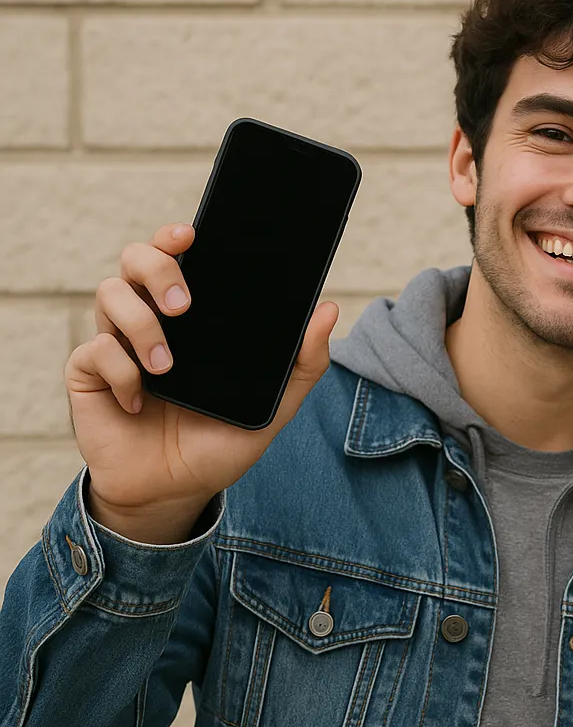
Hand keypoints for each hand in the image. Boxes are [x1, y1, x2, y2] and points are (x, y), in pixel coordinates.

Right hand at [65, 223, 338, 542]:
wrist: (175, 492)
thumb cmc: (219, 443)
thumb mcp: (272, 407)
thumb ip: (303, 363)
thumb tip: (328, 310)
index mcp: (193, 318)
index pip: (179, 257)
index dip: (176, 236)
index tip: (191, 234)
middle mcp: (152, 319)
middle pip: (136, 258)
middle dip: (158, 267)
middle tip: (184, 306)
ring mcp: (117, 343)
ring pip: (109, 293)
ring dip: (141, 325)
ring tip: (166, 368)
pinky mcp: (90, 373)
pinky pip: (93, 350)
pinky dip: (120, 372)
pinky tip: (138, 401)